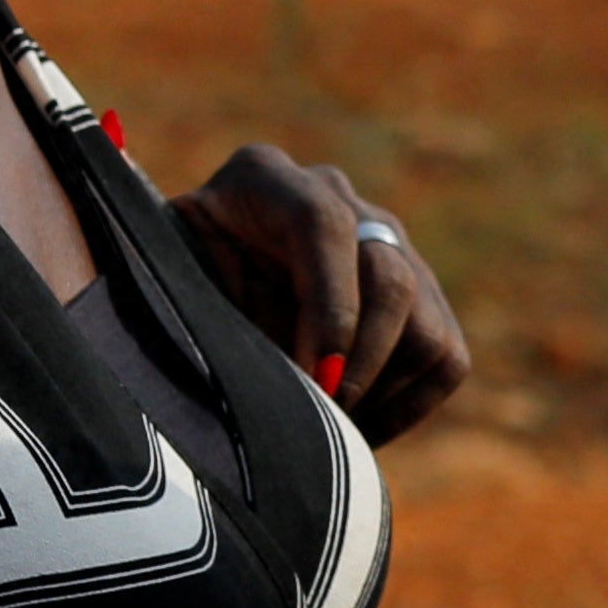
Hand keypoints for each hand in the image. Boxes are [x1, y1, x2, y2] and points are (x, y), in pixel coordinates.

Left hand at [176, 147, 475, 442]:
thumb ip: (199, 313)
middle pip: (389, 279)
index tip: (315, 376)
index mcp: (261, 180)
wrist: (190, 286)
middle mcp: (336, 196)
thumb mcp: (162, 288)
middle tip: (319, 416)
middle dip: (359, 365)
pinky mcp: (417, 289)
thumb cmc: (162, 293)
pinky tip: (358, 427)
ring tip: (330, 427)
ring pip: (425, 325)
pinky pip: (445, 355)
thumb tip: (272, 377)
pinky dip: (409, 405)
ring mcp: (383, 240)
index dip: (328, 305)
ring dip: (382, 392)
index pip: (323, 224)